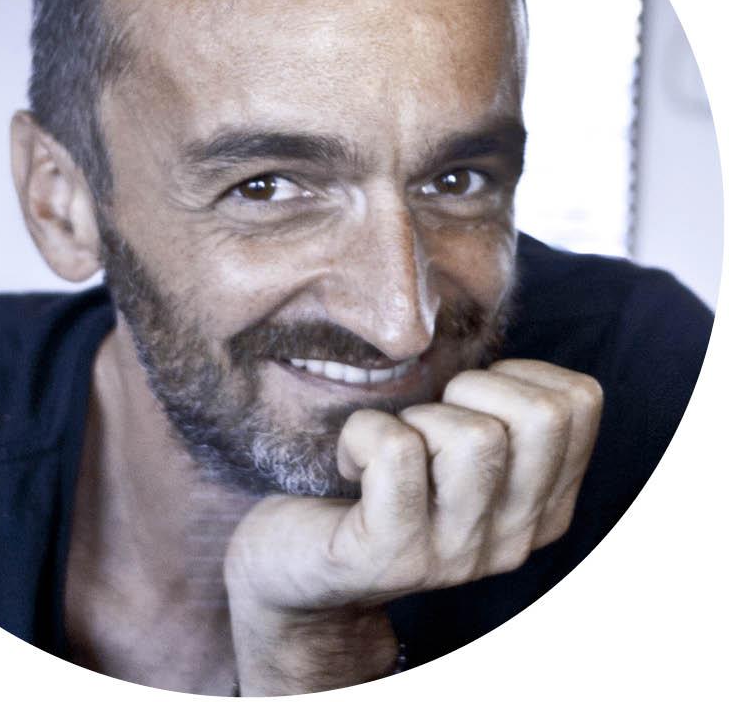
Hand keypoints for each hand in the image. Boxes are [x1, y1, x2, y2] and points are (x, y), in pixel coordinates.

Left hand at [224, 359, 602, 693]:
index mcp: (544, 502)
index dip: (514, 373)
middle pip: (541, 415)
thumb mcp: (453, 445)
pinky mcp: (392, 556)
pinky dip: (362, 432)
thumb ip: (491, 405)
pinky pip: (396, 451)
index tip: (462, 400)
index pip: (580, 401)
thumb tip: (486, 313)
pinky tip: (349, 463)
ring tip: (387, 449)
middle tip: (424, 422)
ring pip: (474, 436)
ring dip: (417, 418)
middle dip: (471, 388)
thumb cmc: (377, 478)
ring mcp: (458, 556)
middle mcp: (517, 536)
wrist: (298, 566)